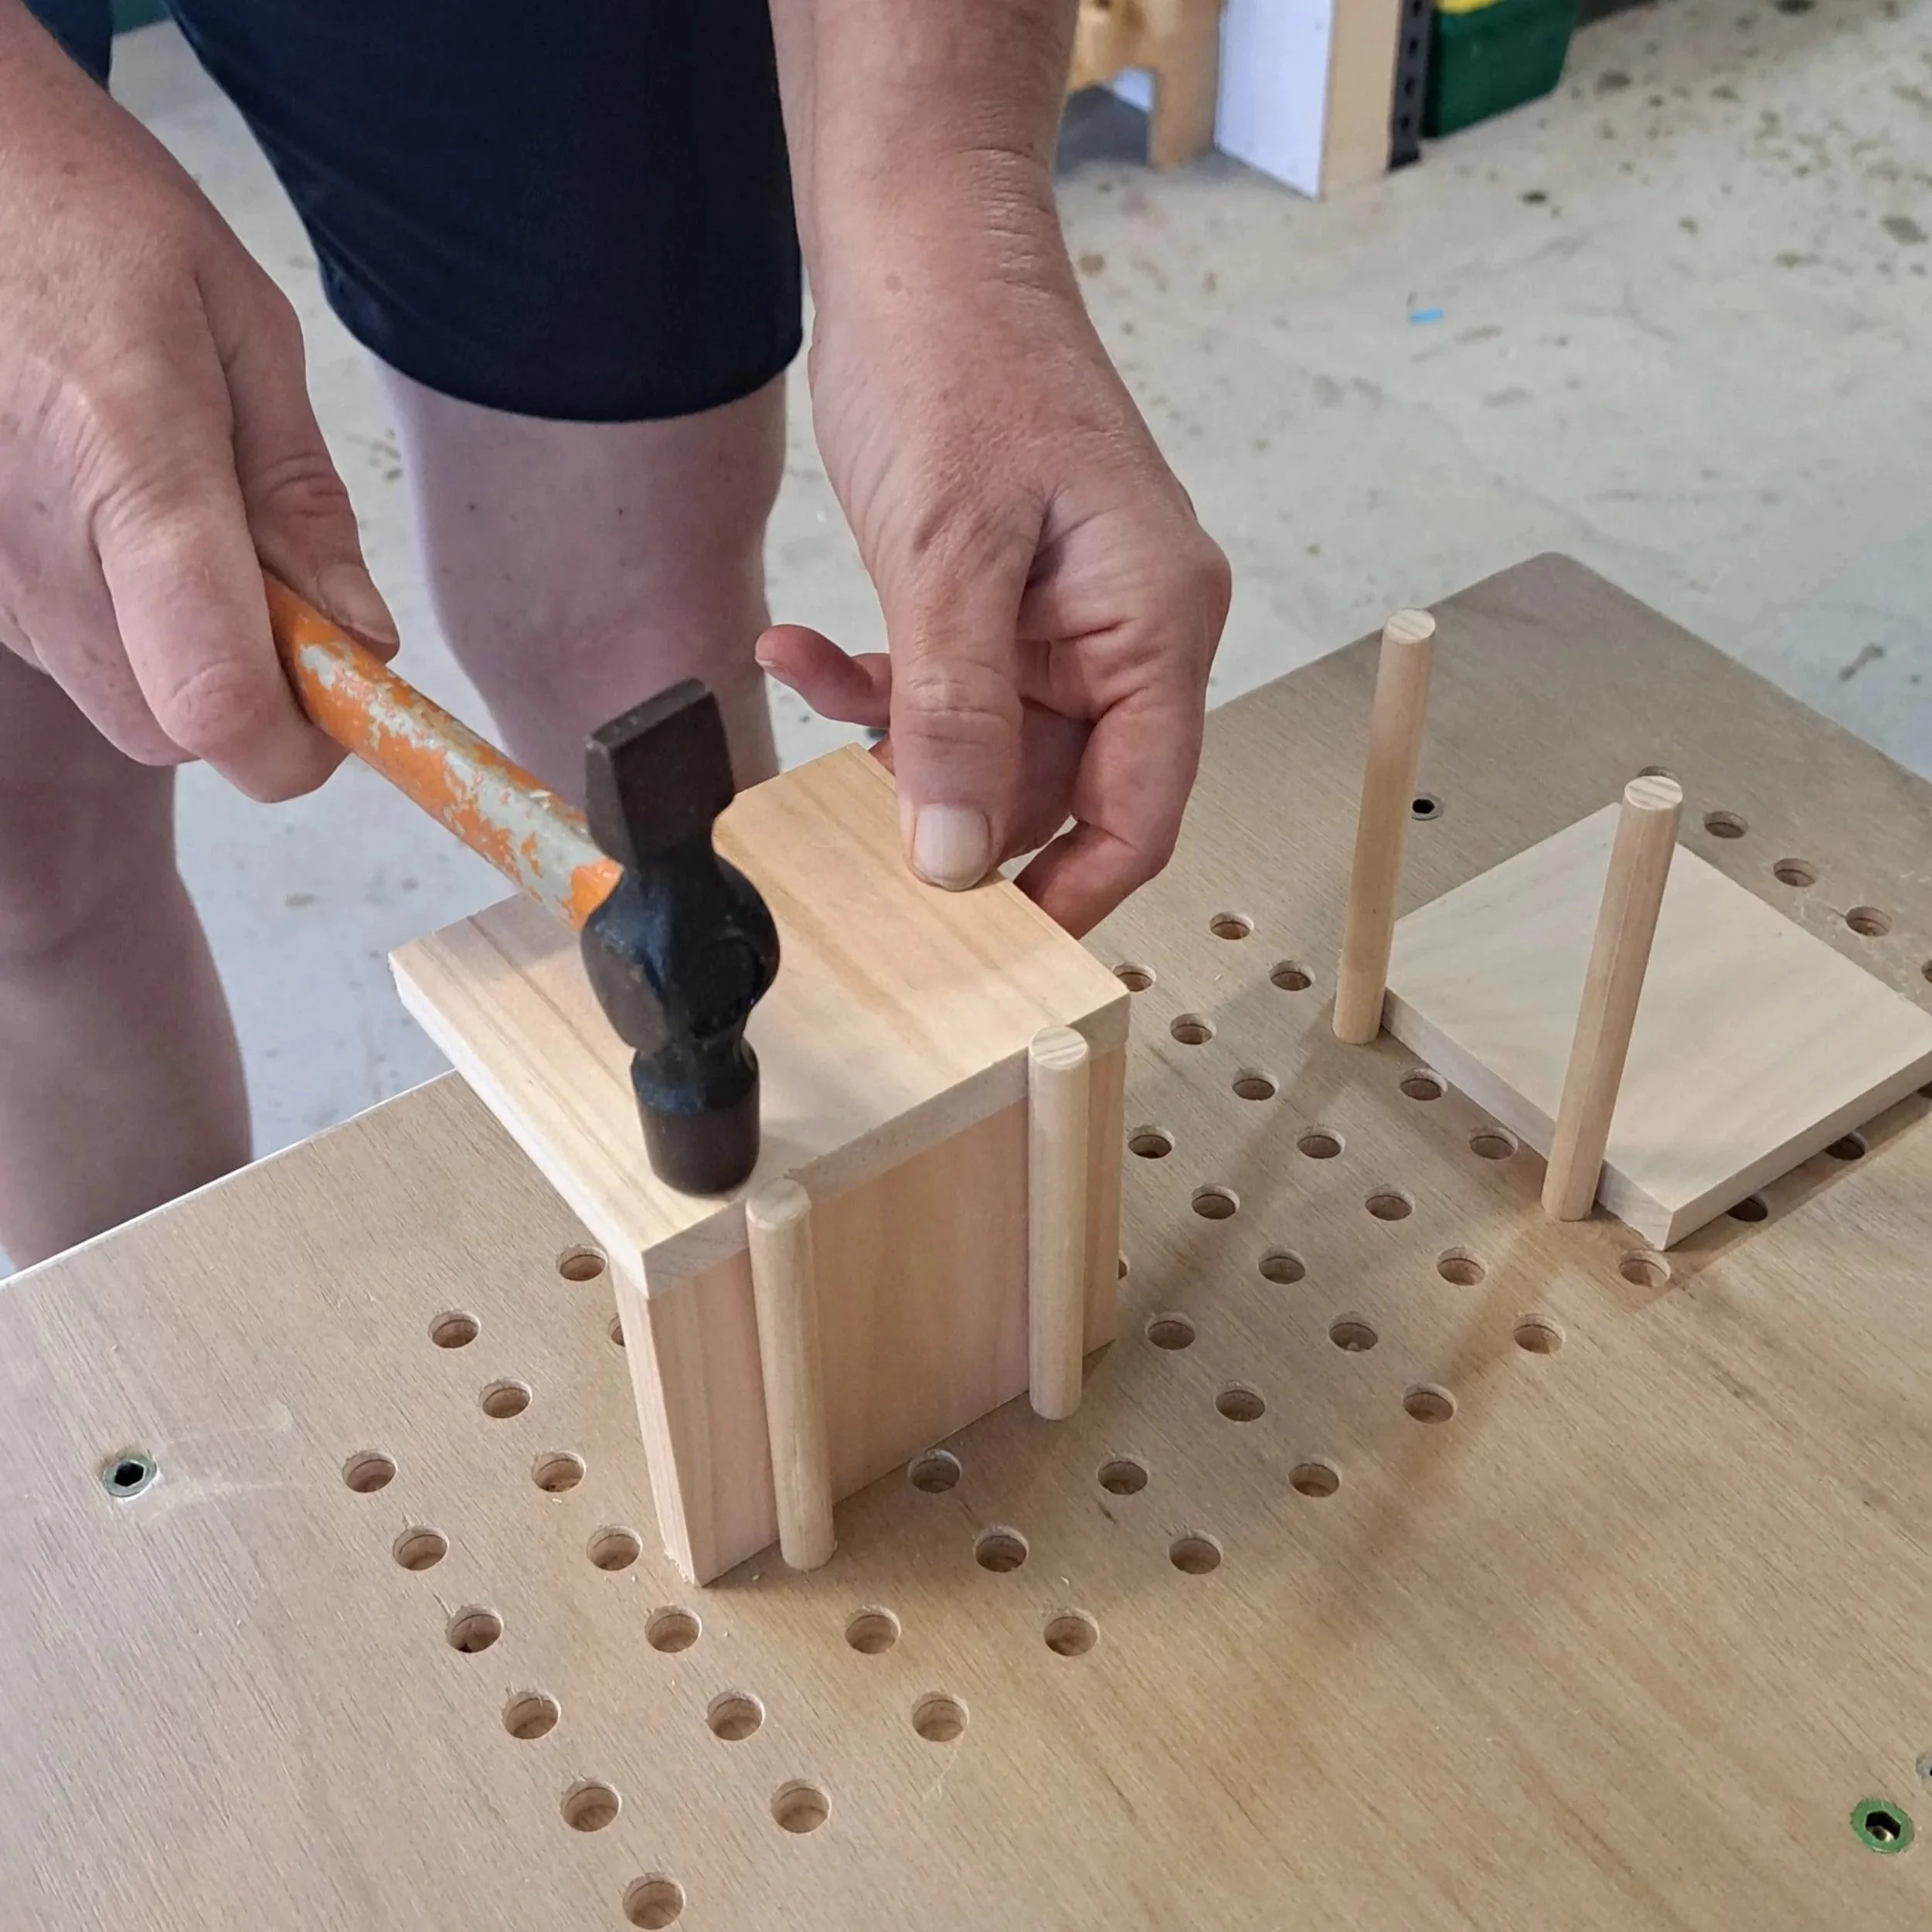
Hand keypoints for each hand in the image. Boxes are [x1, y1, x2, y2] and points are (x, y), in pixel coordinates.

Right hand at [0, 7, 393, 798]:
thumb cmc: (82, 217)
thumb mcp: (240, 326)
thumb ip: (301, 497)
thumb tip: (362, 636)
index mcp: (133, 466)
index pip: (220, 703)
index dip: (302, 736)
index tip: (352, 680)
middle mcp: (40, 547)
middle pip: (179, 730)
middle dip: (256, 691)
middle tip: (280, 581)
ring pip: (122, 697)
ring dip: (189, 649)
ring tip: (184, 511)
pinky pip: (70, 651)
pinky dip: (125, 617)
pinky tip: (115, 509)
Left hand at [757, 162, 1228, 935]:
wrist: (920, 244)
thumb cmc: (961, 359)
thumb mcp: (947, 556)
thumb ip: (954, 717)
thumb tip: (955, 860)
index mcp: (1155, 624)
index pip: (1140, 810)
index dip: (1070, 892)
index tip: (985, 946)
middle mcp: (1124, 632)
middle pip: (1054, 789)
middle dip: (950, 801)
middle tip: (856, 806)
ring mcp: (1063, 619)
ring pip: (986, 746)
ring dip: (896, 735)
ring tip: (819, 678)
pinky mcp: (1001, 601)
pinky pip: (948, 689)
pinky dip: (878, 685)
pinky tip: (808, 650)